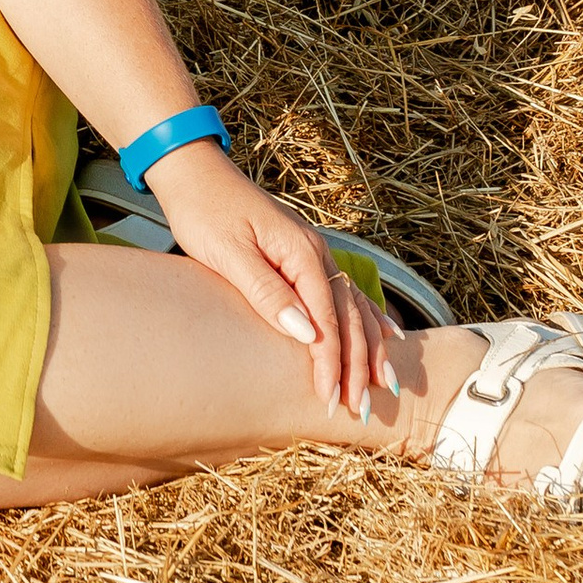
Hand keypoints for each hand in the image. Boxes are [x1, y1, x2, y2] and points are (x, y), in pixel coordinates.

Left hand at [141, 142, 394, 420]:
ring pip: (355, 306)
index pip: (327, 320)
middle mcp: (317, 253)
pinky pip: (346, 292)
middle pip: (349, 318)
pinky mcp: (304, 254)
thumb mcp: (229, 253)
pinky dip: (369, 317)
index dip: (331, 362)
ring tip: (383, 385)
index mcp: (301, 253)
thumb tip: (307, 332)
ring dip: (370, 348)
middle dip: (358, 365)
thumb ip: (267, 292)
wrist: (196, 173)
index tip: (329, 398)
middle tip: (359, 409)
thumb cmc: (205, 212)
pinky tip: (387, 335)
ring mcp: (315, 252)